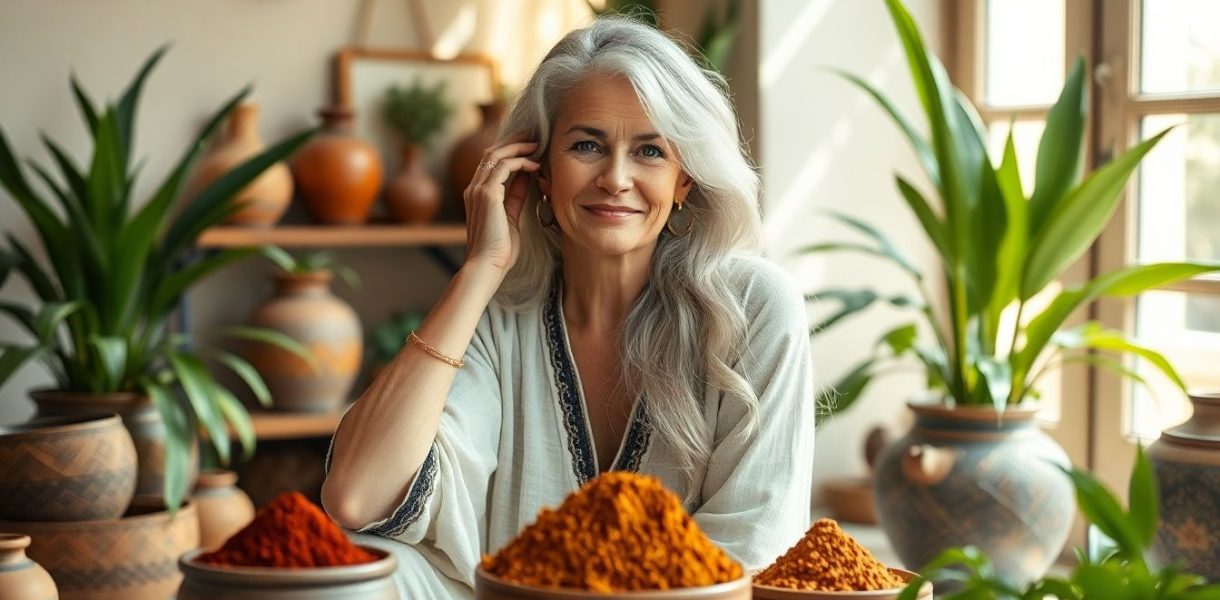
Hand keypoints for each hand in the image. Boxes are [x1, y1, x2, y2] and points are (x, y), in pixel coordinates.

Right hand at [463, 138, 540, 274]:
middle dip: (513, 142)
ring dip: (518, 148)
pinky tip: (535, 165)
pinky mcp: (487, 195)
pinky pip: (504, 167)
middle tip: (533, 138)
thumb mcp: (511, 217)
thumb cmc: (499, 249)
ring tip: (537, 147)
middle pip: (491, 152)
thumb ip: (516, 196)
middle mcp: (473, 188)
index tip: (528, 148)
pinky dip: (520, 162)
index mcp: (476, 194)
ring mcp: (478, 190)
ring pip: (496, 155)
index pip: (490, 163)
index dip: (509, 151)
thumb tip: (527, 178)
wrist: (486, 266)